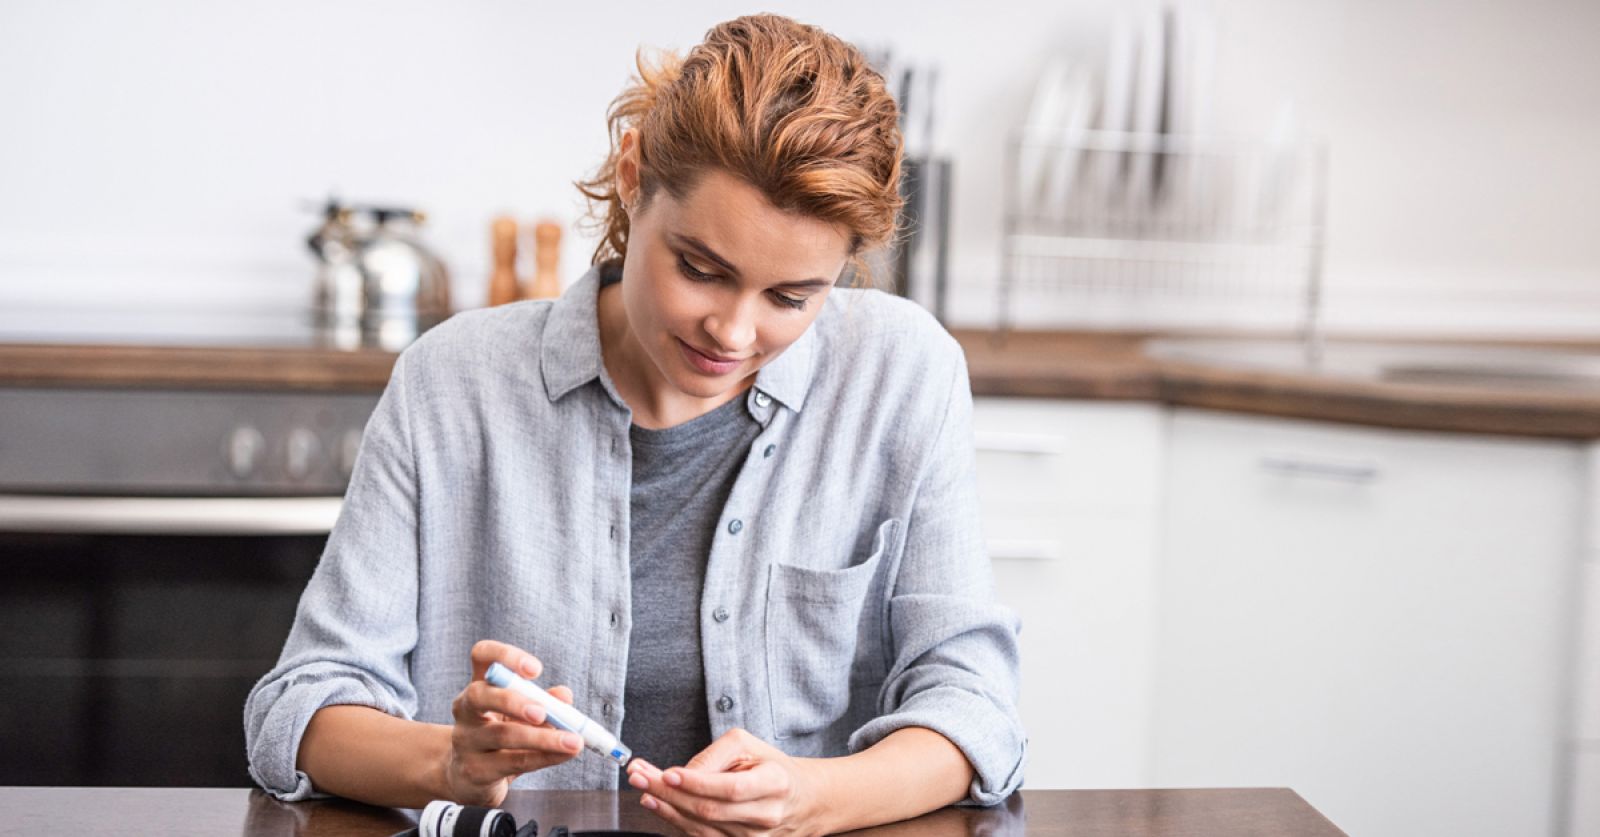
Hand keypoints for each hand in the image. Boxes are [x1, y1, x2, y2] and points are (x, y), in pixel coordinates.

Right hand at [442, 639, 582, 805]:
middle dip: (513, 701)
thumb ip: (544, 701)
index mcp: (479, 684)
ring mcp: (466, 741)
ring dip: (543, 738)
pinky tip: (564, 754)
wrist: (469, 776)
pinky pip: (513, 762)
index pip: (482, 655)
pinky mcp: (474, 770)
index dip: (505, 656)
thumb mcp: (521, 714)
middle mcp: (466, 709)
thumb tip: (565, 695)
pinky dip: (544, 757)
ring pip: (502, 735)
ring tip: (573, 741)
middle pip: (479, 695)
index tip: (536, 670)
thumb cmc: (501, 736)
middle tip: (543, 712)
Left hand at [625, 728, 827, 836]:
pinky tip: (659, 806)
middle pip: (709, 810)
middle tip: (640, 776)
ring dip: (666, 809)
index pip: (730, 788)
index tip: (667, 773)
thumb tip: (682, 773)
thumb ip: (715, 756)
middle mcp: (766, 815)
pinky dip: (676, 822)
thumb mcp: (749, 746)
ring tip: (643, 789)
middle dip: (668, 793)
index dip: (696, 783)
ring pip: (701, 828)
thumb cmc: (772, 769)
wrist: (802, 800)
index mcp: (775, 783)